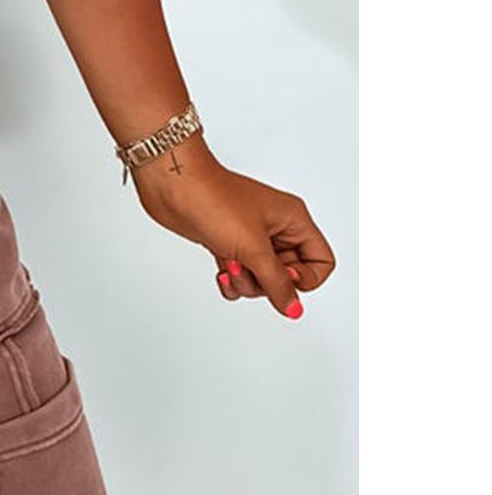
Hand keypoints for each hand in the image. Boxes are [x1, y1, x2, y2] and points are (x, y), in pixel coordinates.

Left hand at [128, 136, 335, 318]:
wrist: (172, 185)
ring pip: (263, 279)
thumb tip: (294, 309)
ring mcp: (251, 236)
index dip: (305, 278)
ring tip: (229, 264)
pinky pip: (241, 276)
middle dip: (267, 282)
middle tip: (248, 268)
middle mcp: (275, 228)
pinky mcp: (228, 243)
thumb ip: (278, 283)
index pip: (321, 262)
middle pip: (290, 276)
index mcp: (293, 220)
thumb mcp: (253, 248)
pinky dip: (232, 281)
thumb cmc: (214, 199)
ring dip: (246, 282)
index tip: (281, 273)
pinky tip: (220, 270)